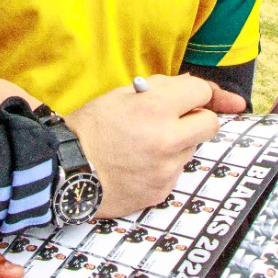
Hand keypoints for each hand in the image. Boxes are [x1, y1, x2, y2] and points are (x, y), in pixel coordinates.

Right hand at [66, 75, 243, 217]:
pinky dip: (164, 166)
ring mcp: (167, 168)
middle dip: (199, 118)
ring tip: (146, 144)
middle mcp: (168, 138)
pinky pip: (176, 172)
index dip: (201, 93)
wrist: (66, 171)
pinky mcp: (162, 190)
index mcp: (156, 107)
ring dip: (179, 143)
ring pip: (192, 149)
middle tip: (179, 120)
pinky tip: (140, 164)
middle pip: (211, 124)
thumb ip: (161, 88)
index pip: (202, 92)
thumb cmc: (91, 128)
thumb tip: (195, 86)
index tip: (203, 98)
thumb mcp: (121, 95)